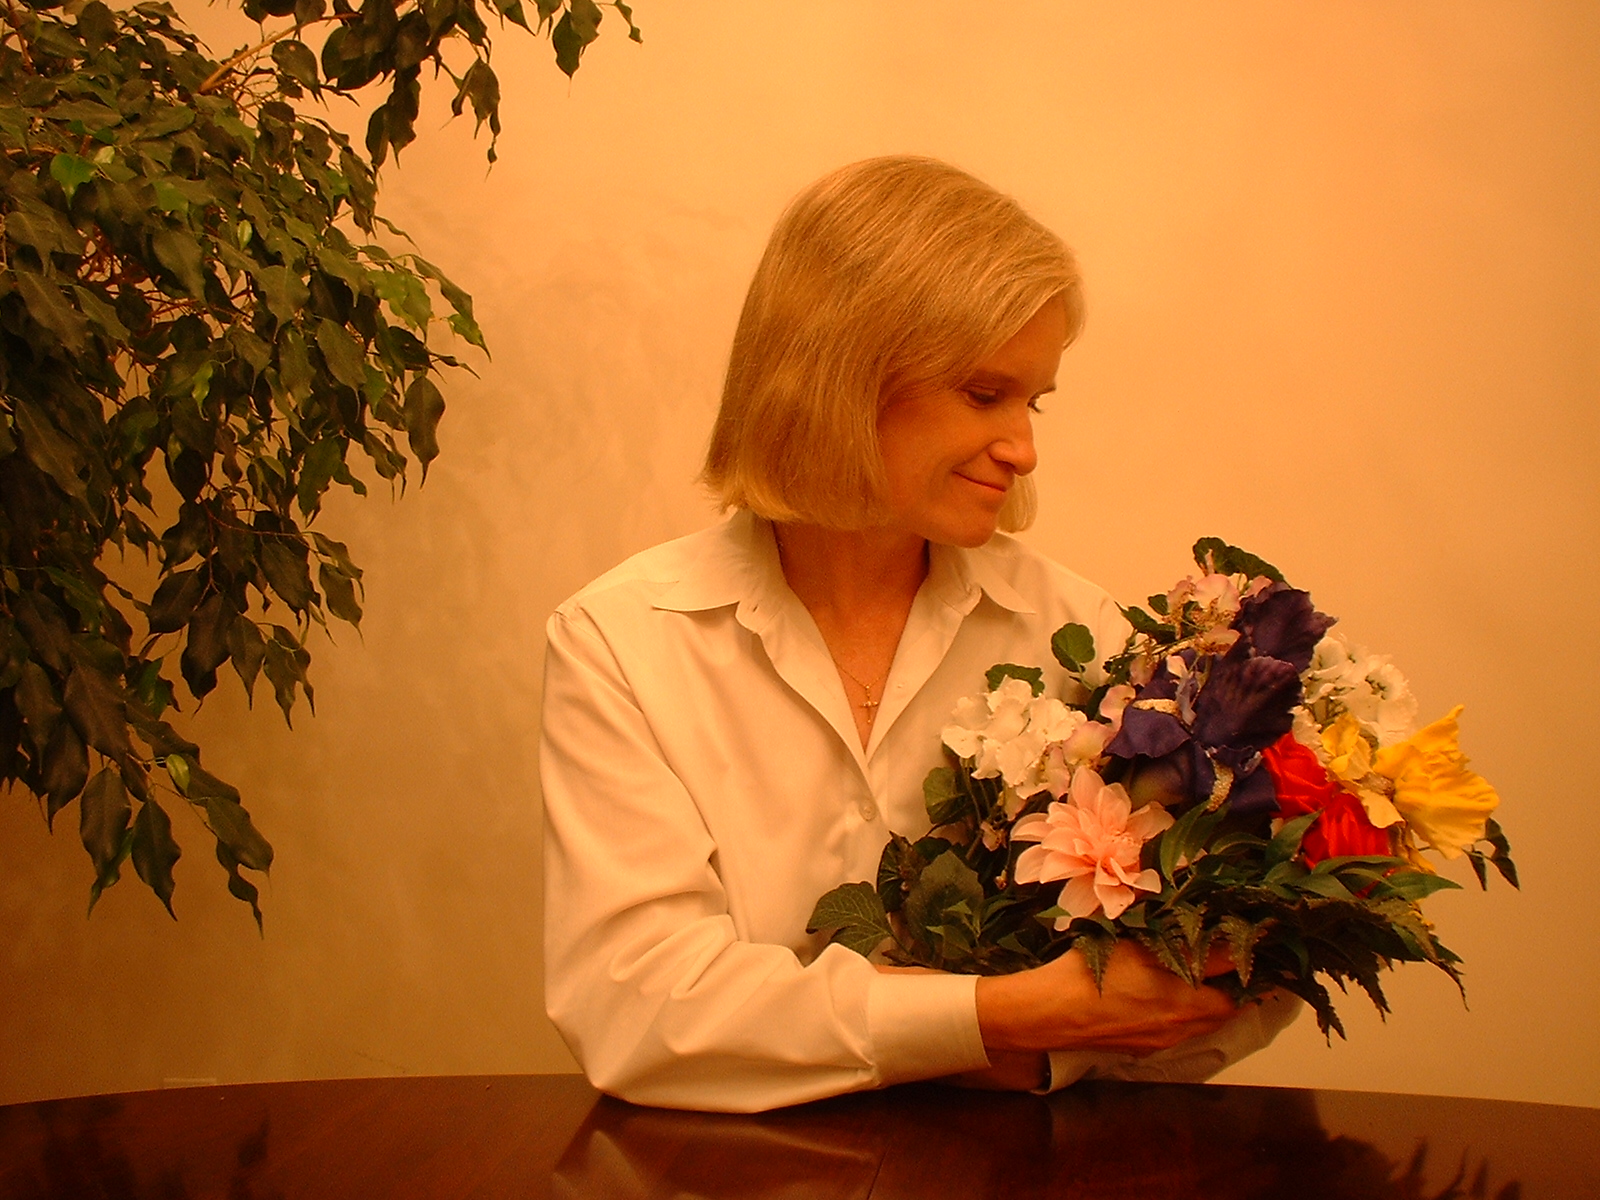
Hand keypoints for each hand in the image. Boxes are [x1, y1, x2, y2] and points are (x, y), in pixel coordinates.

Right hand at [975, 941, 1237, 1056]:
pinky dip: (1179, 1013)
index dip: (1243, 961)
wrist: (1052, 1013)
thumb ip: (1182, 943)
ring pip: (1200, 1023)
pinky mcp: (1142, 1048)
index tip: (1245, 942)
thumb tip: (1221, 935)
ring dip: (1205, 1002)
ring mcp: (1162, 1042)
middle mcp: (1182, 1028)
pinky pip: (1175, 1032)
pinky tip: (1157, 995)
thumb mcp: (1139, 946)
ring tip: (1192, 974)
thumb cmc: (1094, 973)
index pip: (1235, 984)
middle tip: (1221, 958)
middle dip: (1229, 986)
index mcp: (1188, 1002)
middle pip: (1225, 1010)